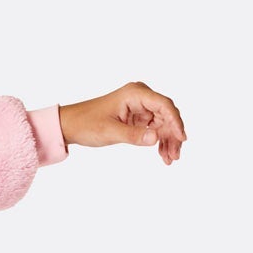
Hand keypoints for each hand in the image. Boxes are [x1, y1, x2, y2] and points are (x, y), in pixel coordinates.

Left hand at [59, 82, 185, 164]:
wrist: (71, 125)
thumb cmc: (87, 123)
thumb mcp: (110, 132)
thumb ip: (134, 135)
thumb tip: (156, 139)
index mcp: (136, 93)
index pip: (164, 105)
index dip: (176, 121)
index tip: (181, 138)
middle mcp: (141, 97)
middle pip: (167, 115)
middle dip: (173, 135)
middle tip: (176, 156)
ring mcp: (140, 107)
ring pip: (162, 123)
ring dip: (168, 140)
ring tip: (170, 159)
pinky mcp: (137, 117)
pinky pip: (154, 128)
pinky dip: (158, 141)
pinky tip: (162, 155)